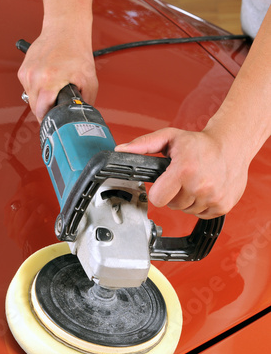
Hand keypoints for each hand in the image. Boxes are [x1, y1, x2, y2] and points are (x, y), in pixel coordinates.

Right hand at [17, 29, 97, 122]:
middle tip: (57, 109)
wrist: (65, 29)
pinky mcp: (23, 70)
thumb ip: (85, 103)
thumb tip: (81, 117)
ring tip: (53, 92)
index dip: (49, 121)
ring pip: (30, 99)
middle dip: (46, 112)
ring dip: (41, 101)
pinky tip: (47, 83)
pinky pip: (28, 89)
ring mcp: (26, 73)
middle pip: (34, 108)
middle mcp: (34, 77)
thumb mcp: (89, 81)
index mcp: (48, 81)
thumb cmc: (76, 51)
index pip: (41, 113)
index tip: (54, 123)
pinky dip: (37, 90)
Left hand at [115, 127, 249, 218]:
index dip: (158, 192)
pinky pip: (202, 215)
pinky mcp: (223, 206)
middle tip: (182, 178)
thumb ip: (143, 145)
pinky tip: (205, 189)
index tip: (164, 183)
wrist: (232, 145)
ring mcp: (213, 198)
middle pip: (172, 205)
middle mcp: (200, 186)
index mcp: (184, 170)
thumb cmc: (200, 143)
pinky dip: (201, 204)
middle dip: (174, 194)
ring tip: (195, 182)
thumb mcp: (170, 138)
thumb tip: (121, 150)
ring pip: (186, 211)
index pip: (157, 199)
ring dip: (188, 199)